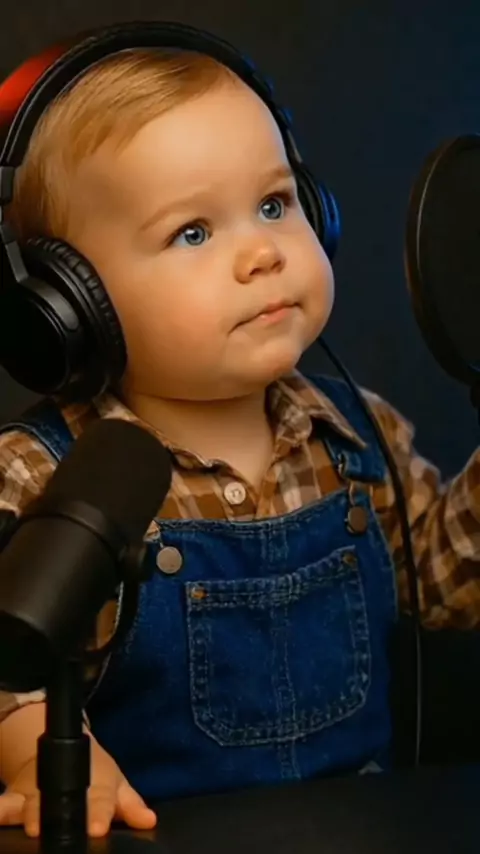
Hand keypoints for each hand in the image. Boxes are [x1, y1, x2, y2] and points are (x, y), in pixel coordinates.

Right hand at [0, 735, 156, 836]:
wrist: (59, 752)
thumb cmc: (95, 776)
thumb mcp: (116, 785)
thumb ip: (131, 805)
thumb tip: (149, 819)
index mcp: (94, 788)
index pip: (100, 803)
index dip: (99, 815)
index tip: (97, 829)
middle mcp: (62, 791)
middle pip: (58, 805)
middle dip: (54, 817)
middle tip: (48, 828)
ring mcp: (35, 795)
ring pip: (27, 805)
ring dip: (25, 814)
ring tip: (26, 825)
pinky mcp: (14, 800)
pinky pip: (3, 806)